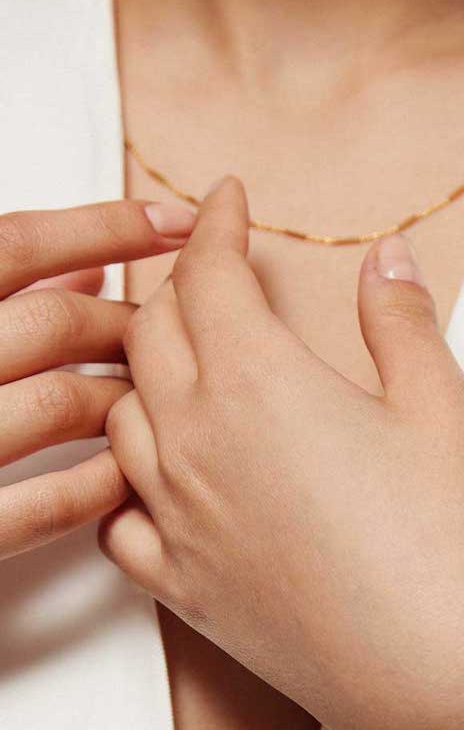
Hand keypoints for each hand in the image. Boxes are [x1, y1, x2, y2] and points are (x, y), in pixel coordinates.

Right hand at [0, 196, 197, 557]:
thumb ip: (0, 287)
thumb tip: (91, 267)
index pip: (13, 244)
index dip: (103, 227)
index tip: (180, 225)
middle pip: (55, 322)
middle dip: (127, 325)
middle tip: (164, 337)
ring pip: (63, 401)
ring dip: (124, 399)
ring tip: (145, 404)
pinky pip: (47, 505)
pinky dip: (96, 485)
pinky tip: (121, 475)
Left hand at [98, 174, 463, 729]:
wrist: (429, 674)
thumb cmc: (444, 538)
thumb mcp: (442, 409)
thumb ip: (402, 322)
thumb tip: (388, 257)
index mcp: (256, 380)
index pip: (207, 275)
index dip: (216, 225)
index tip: (229, 200)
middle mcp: (193, 438)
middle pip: (150, 333)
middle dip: (176, 287)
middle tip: (213, 272)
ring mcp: (176, 515)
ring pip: (122, 416)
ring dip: (145, 373)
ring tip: (184, 363)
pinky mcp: (179, 583)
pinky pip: (120, 516)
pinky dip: (131, 480)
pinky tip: (165, 477)